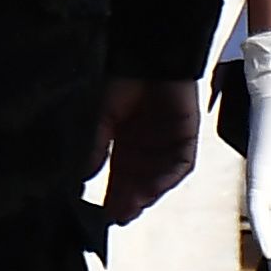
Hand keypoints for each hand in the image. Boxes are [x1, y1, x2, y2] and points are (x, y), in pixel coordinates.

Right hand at [97, 78, 206, 225]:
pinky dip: (167, 178)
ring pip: (159, 178)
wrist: (151, 55)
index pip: (119, 176)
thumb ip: (96, 145)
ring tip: (132, 207)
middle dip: (129, 200)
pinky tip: (153, 188)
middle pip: (139, 182)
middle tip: (116, 216)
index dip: (112, 195)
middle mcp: (147, 146)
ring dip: (147, 194)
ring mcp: (168, 142)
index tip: (101, 214)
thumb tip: (84, 176)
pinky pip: (181, 164)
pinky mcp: (187, 135)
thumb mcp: (101, 115)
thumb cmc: (124, 80)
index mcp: (125, 141)